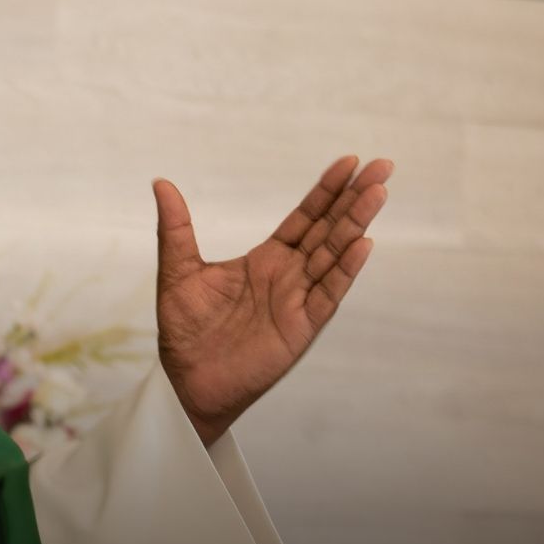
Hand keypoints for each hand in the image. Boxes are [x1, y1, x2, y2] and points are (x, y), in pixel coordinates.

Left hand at [153, 156, 391, 445]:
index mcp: (265, 260)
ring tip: (377, 193)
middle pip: (328, 229)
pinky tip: (362, 244)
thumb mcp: (178, 271)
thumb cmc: (185, 331)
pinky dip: (345, 270)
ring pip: (334, 255)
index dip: (326, 191)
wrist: (187, 380)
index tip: (349, 162)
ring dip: (356, 225)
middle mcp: (288, 276)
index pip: (304, 218)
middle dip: (353, 198)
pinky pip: (327, 295)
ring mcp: (298, 300)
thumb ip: (176, 228)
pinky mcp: (300, 327)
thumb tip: (161, 183)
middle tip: (382, 166)